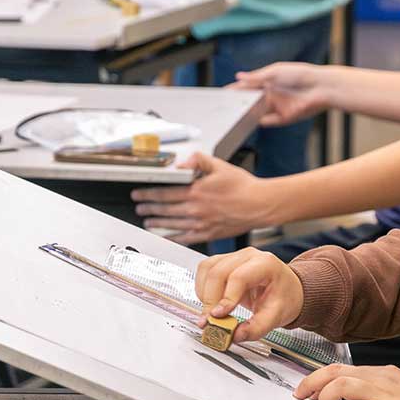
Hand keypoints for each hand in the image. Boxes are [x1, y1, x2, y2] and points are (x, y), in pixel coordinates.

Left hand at [131, 153, 274, 243]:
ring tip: (148, 222)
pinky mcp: (209, 234)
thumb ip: (199, 160)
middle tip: (139, 208)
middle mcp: (196, 210)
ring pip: (172, 225)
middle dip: (148, 208)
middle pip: (165, 210)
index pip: (164, 193)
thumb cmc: (243, 186)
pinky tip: (166, 236)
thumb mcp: (220, 166)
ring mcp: (201, 224)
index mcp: (196, 192)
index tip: (138, 194)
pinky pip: (186, 238)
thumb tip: (184, 161)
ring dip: (157, 223)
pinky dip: (173, 237)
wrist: (260, 205)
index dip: (148, 194)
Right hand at [194, 247, 303, 341]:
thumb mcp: (276, 316)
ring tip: (211, 312)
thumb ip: (256, 328)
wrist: (286, 289)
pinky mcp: (223, 261)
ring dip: (204, 293)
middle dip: (210, 300)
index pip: (239, 277)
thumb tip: (235, 335)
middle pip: (218, 272)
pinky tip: (211, 301)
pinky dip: (203, 288)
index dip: (226, 298)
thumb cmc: (284, 297)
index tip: (218, 316)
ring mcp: (234, 256)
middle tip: (209, 321)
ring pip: (208, 269)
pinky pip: (205, 270)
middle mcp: (248, 256)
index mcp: (265, 264)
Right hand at [230, 62, 330, 126]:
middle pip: (250, 102)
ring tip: (234, 114)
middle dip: (237, 104)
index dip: (235, 90)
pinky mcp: (284, 118)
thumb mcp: (275, 72)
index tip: (221, 93)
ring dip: (247, 114)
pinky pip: (268, 122)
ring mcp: (276, 107)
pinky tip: (253, 120)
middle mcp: (270, 95)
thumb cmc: (300, 74)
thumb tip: (238, 76)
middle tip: (224, 107)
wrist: (321, 88)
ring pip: (257, 113)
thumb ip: (256, 77)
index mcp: (267, 82)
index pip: (247, 87)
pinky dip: (261, 121)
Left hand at [293, 364, 399, 399]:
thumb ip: (373, 395)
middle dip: (313, 382)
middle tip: (303, 397)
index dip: (319, 377)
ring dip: (326, 397)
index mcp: (383, 373)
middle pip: (336, 371)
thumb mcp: (396, 396)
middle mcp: (382, 378)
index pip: (342, 368)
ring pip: (343, 384)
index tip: (307, 389)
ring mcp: (386, 393)